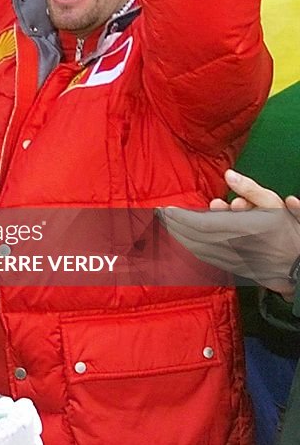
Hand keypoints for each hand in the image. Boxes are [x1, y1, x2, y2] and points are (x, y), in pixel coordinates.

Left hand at [159, 169, 299, 297]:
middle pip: (193, 237)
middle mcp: (234, 245)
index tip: (165, 210)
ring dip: (178, 238)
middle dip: (173, 226)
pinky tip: (183, 241)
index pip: (201, 224)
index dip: (180, 218)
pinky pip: (205, 258)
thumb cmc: (290, 232)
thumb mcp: (275, 204)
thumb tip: (229, 175)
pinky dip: (190, 248)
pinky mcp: (233, 269)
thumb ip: (251, 189)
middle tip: (158, 216)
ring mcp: (233, 260)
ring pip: (196, 249)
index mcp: (243, 228)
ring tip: (166, 226)